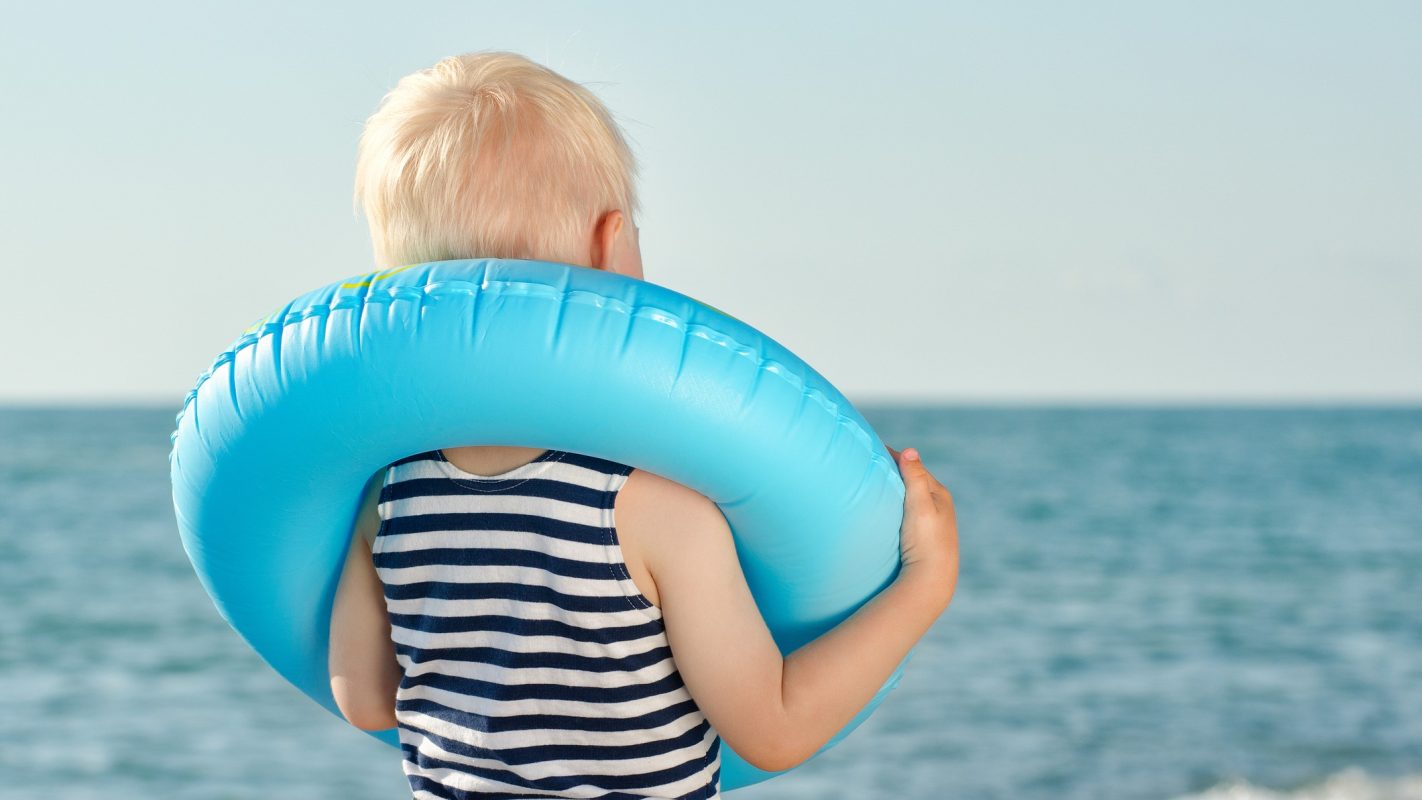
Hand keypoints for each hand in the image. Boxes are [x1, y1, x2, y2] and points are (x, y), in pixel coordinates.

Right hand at [885, 445, 958, 606]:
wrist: (931, 581)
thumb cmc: (926, 543)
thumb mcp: (920, 506)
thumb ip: (915, 478)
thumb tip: (910, 450)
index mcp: (939, 495)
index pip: (914, 467)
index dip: (894, 457)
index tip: (872, 448)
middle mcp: (938, 506)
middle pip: (913, 481)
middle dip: (894, 470)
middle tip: (868, 462)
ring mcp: (931, 523)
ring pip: (910, 498)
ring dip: (894, 489)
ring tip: (873, 484)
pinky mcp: (922, 538)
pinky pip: (906, 513)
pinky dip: (895, 505)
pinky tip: (883, 511)